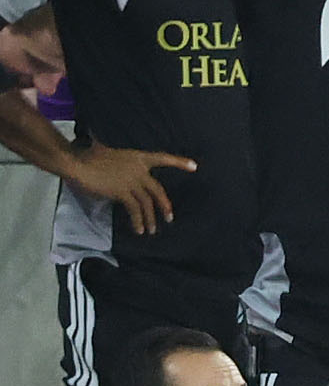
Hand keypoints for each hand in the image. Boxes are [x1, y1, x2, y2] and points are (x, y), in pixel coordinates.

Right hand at [66, 142, 195, 235]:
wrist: (75, 162)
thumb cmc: (86, 158)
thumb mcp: (107, 155)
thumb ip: (120, 166)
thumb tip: (120, 177)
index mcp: (136, 157)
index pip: (162, 158)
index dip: (179, 162)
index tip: (195, 167)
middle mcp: (138, 169)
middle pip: (158, 190)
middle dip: (165, 205)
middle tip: (170, 218)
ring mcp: (131, 180)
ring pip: (147, 203)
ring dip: (151, 218)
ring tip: (152, 230)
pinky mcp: (122, 192)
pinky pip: (135, 209)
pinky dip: (139, 221)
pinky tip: (139, 229)